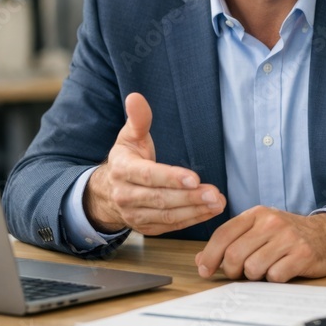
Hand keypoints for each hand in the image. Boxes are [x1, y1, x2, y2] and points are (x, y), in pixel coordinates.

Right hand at [84, 92, 225, 233]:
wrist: (107, 193)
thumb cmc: (127, 160)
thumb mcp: (129, 137)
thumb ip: (138, 119)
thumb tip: (136, 97)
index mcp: (123, 171)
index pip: (149, 176)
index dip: (171, 177)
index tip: (194, 177)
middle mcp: (126, 196)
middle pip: (161, 199)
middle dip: (190, 197)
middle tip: (214, 193)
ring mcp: (134, 215)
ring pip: (167, 216)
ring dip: (195, 210)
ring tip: (217, 202)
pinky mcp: (146, 228)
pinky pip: (171, 226)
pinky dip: (192, 220)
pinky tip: (210, 212)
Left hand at [195, 207, 325, 282]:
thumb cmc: (286, 235)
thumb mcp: (258, 230)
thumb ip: (230, 242)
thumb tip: (200, 260)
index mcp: (257, 214)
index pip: (223, 234)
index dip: (209, 256)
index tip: (205, 270)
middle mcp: (272, 222)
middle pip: (235, 255)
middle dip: (232, 271)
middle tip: (240, 273)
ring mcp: (288, 238)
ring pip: (253, 268)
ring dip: (255, 276)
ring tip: (265, 269)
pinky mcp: (302, 254)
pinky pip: (275, 276)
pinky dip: (274, 279)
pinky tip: (282, 270)